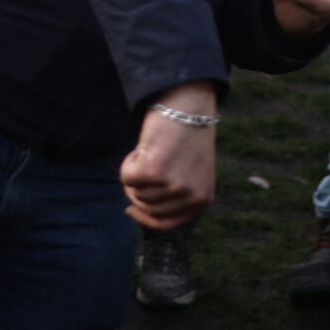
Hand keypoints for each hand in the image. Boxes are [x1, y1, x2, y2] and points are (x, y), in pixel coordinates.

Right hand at [120, 83, 215, 229]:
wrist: (188, 105)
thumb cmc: (187, 135)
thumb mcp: (191, 171)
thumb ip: (176, 194)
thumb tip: (142, 210)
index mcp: (202, 199)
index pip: (167, 223)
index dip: (145, 218)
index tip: (131, 209)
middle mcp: (190, 196)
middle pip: (147, 208)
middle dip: (136, 191)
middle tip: (137, 169)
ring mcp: (172, 185)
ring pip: (136, 192)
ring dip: (136, 172)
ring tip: (149, 151)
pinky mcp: (153, 171)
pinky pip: (127, 176)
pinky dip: (129, 161)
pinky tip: (142, 146)